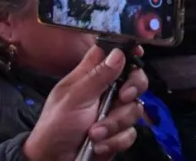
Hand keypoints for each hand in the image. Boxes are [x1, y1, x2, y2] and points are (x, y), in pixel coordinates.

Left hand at [23, 46, 148, 160]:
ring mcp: (112, 113)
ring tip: (94, 133)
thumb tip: (118, 53)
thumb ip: (98, 76)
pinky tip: (98, 145)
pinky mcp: (117, 134)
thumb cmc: (56, 125)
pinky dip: (114, 141)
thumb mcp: (75, 98)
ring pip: (133, 109)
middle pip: (133, 78)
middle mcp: (105, 91)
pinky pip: (130, 133)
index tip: (138, 52)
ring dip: (114, 124)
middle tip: (123, 97)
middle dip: (133, 89)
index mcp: (90, 75)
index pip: (111, 53)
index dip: (126, 49)